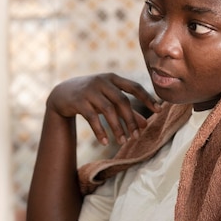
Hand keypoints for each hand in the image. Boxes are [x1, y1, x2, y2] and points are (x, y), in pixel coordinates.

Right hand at [46, 73, 161, 144]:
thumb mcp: (109, 99)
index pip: (134, 87)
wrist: (62, 93)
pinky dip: (100, 131)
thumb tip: (145, 125)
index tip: (159, 110)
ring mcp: (90, 90)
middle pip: (122, 101)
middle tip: (136, 136)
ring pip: (108, 110)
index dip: (147, 98)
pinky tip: (105, 142)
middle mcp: (103, 82)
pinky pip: (92, 118)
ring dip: (117, 127)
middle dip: (131, 120)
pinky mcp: (78, 101)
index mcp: (114, 78)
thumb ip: (127, 110)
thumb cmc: (92, 96)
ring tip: (123, 142)